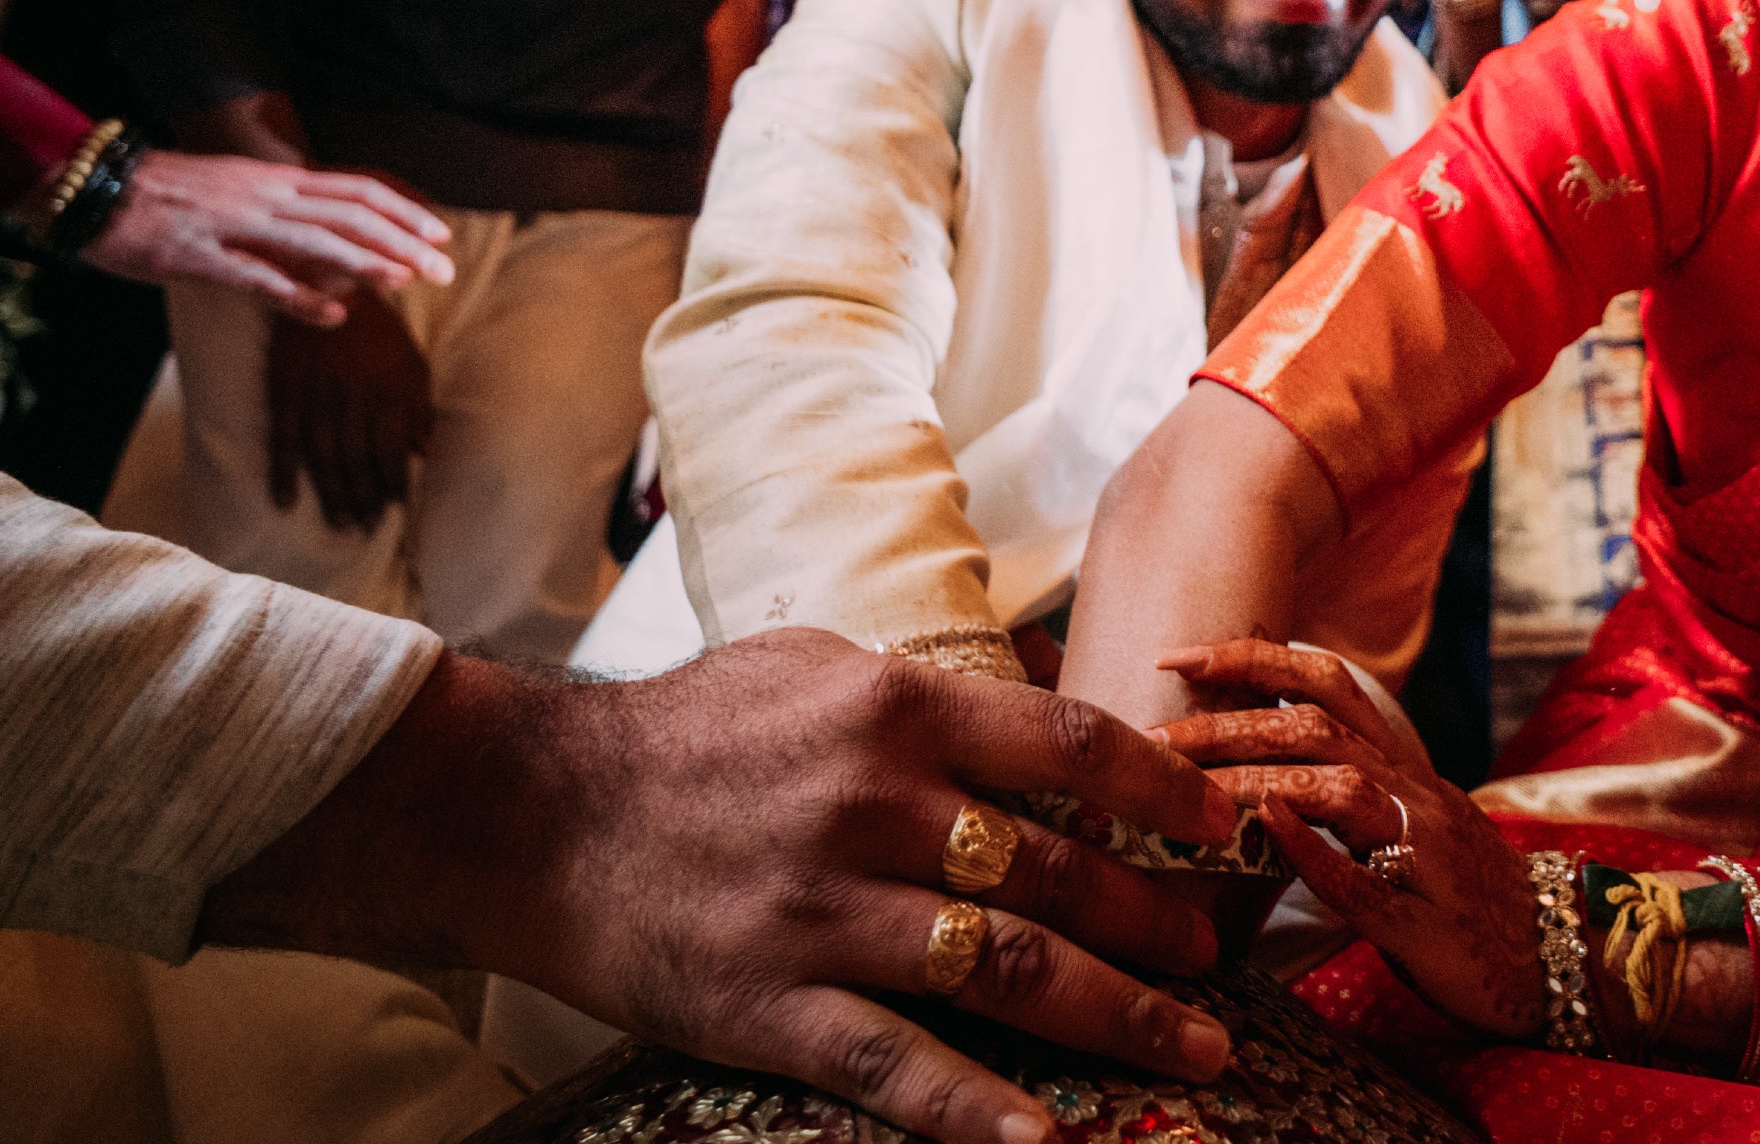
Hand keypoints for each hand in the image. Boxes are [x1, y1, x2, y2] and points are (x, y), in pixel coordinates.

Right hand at [73, 149, 453, 326]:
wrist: (91, 189)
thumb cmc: (164, 196)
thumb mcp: (233, 192)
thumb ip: (280, 210)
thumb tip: (329, 236)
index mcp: (273, 177)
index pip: (355, 188)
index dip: (404, 210)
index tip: (441, 233)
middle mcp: (263, 193)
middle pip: (351, 211)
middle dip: (404, 238)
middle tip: (445, 269)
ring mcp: (233, 222)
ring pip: (317, 238)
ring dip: (368, 260)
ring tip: (407, 282)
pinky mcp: (200, 254)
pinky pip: (258, 277)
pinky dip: (300, 296)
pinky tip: (334, 316)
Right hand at [204, 634, 1244, 1143]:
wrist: (534, 812)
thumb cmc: (687, 733)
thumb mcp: (814, 664)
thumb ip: (930, 693)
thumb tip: (1046, 705)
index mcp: (892, 710)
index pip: (1068, 748)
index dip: (1164, 790)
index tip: (1225, 826)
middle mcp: (873, 806)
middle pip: (1059, 871)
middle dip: (1160, 920)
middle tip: (1218, 958)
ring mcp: (825, 911)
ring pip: (1008, 971)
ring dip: (1115, 1016)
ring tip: (1192, 1050)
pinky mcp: (772, 1002)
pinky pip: (896, 1066)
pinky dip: (976, 1111)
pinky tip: (1048, 1141)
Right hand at [266, 291, 431, 531]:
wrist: (327, 283)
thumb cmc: (375, 329)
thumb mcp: (410, 361)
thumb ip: (418, 407)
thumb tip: (425, 452)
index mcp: (389, 388)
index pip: (391, 447)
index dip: (392, 480)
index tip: (393, 506)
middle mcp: (354, 394)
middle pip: (358, 458)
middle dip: (365, 497)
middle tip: (366, 528)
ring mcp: (316, 392)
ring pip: (325, 455)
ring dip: (333, 494)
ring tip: (342, 524)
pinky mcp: (284, 387)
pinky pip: (283, 437)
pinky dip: (283, 472)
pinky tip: (286, 502)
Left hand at [1150, 639, 1545, 1040]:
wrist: (1555, 957)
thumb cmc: (1461, 895)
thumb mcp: (1405, 823)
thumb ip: (1345, 786)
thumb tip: (1251, 762)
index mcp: (1404, 766)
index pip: (1326, 683)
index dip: (1251, 658)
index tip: (1177, 658)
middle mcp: (1415, 793)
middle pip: (1313, 729)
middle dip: (1225, 722)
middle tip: (1151, 734)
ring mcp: (1424, 854)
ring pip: (1336, 789)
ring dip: (1252, 779)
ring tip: (1181, 782)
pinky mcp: (1426, 923)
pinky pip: (1365, 882)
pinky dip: (1314, 852)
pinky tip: (1266, 832)